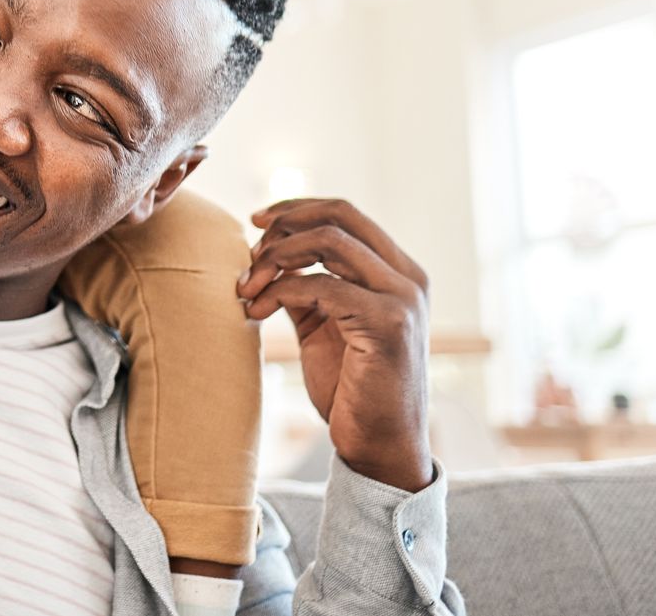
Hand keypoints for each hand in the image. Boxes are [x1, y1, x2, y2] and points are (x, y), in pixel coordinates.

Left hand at [236, 198, 433, 491]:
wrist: (377, 446)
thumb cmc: (349, 388)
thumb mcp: (322, 325)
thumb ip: (304, 286)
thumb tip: (265, 252)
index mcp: (397, 272)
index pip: (345, 213)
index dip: (296, 208)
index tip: (255, 221)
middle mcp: (408, 278)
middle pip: (338, 215)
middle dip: (283, 224)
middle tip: (248, 252)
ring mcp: (403, 299)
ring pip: (328, 241)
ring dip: (276, 257)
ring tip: (247, 286)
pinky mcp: (388, 324)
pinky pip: (320, 286)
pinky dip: (279, 291)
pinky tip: (256, 312)